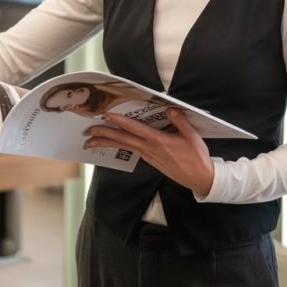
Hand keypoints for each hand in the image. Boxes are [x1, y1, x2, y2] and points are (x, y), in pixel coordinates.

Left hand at [84, 107, 214, 197]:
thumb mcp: (192, 136)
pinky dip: (119, 147)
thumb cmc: (197, 157)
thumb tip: (169, 108)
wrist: (200, 178)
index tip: (105, 116)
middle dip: (103, 135)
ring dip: (107, 143)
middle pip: (121, 140)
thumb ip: (179, 120)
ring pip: (123, 147)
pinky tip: (114, 144)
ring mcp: (148, 156)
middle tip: (86, 132)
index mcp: (158, 141)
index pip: (134, 128)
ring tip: (91, 141)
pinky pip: (131, 151)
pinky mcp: (150, 160)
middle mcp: (149, 149)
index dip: (118, 121)